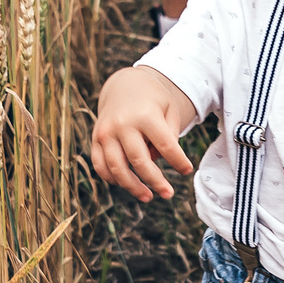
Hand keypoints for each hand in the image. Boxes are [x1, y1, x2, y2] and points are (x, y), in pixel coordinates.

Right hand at [90, 68, 194, 201]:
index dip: (178, 161)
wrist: (125, 85)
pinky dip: (111, 178)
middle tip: (169, 194)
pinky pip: (100, 165)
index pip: (165, 145)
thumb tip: (156, 161)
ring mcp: (105, 132)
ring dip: (132, 187)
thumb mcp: (169, 111)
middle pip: (139, 161)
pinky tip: (125, 184)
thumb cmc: (153, 102)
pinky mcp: (96, 138)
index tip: (187, 170)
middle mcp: (122, 124)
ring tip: (147, 197)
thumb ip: (169, 136)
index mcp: (145, 115)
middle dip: (155, 181)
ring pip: (116, 168)